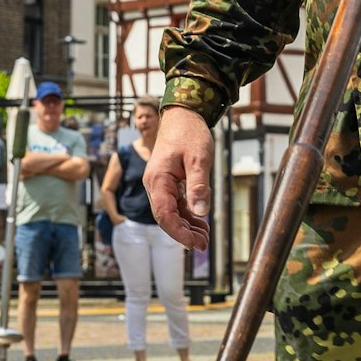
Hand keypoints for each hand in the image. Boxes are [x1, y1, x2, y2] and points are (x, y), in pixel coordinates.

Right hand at [144, 106, 213, 249]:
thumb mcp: (199, 158)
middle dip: (184, 233)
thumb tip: (201, 213)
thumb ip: (199, 185)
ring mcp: (161, 184)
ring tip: (205, 238)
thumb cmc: (190, 133)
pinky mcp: (169, 182)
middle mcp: (155, 184)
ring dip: (187, 226)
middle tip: (203, 245)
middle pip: (166, 217)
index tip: (193, 244)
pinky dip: (187, 214)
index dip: (178, 232)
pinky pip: (175, 203)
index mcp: (158, 179)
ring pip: (171, 212)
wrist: (184, 114)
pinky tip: (201, 223)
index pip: (164, 214)